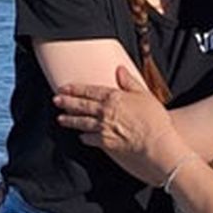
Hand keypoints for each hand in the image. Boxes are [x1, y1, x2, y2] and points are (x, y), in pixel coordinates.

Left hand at [54, 66, 185, 185]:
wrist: (156, 143)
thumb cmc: (155, 119)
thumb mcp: (144, 94)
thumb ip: (129, 82)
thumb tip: (119, 70)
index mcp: (114, 97)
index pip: (89, 91)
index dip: (75, 89)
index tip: (64, 87)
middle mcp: (105, 111)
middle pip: (81, 105)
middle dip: (66, 102)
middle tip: (56, 100)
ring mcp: (103, 127)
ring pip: (81, 122)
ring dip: (69, 120)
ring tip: (61, 118)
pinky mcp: (105, 143)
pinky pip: (89, 138)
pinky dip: (84, 137)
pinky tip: (80, 136)